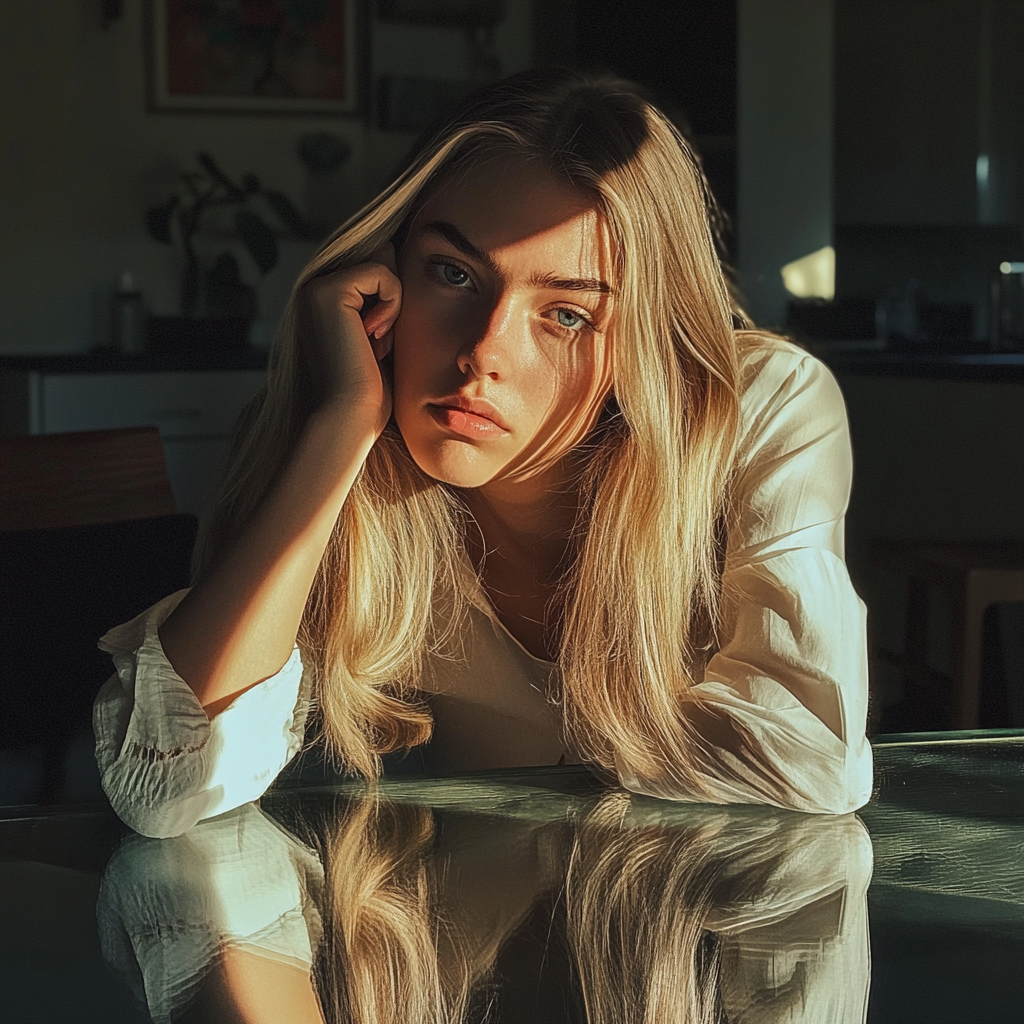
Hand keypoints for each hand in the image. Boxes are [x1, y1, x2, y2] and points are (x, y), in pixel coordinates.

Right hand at [302, 243, 400, 438]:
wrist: (351, 416)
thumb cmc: (370, 390)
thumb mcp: (380, 334)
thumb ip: (381, 295)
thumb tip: (392, 248)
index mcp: (323, 300)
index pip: (377, 270)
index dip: (393, 302)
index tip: (378, 343)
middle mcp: (314, 289)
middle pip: (381, 260)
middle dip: (393, 301)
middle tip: (377, 343)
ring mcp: (316, 287)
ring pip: (383, 265)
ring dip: (393, 306)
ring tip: (374, 343)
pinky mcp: (327, 290)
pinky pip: (382, 273)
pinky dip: (391, 304)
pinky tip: (374, 336)